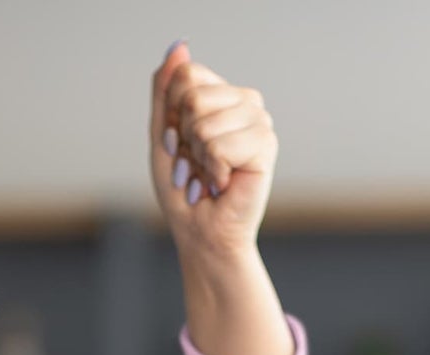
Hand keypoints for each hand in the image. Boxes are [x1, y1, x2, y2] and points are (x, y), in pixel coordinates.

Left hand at [149, 40, 278, 258]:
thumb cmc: (183, 189)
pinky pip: (220, 145)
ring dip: (198, 158)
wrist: (202, 232)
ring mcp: (259, 121)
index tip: (181, 144)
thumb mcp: (162, 136)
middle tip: (197, 164)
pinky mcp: (266, 145)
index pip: (187, 76)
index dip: (172, 115)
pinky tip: (225, 182)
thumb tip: (179, 46)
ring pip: (204, 123)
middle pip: (192, 97)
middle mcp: (245, 102)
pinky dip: (213, 170)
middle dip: (184, 139)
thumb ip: (165, 91)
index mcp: (223, 95)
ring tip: (211, 174)